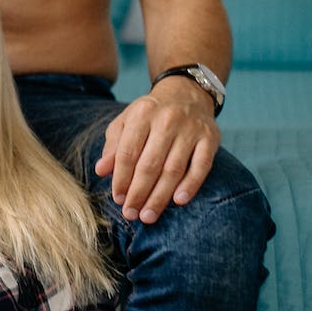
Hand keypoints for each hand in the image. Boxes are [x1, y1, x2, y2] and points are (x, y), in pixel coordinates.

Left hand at [96, 76, 220, 223]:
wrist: (187, 95)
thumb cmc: (151, 115)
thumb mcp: (127, 122)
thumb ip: (113, 146)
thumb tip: (101, 171)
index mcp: (142, 113)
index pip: (128, 152)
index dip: (121, 179)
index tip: (118, 199)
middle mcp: (167, 119)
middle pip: (150, 164)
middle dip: (139, 193)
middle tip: (131, 214)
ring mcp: (191, 128)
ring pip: (174, 169)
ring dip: (160, 196)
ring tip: (148, 215)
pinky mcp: (210, 137)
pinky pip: (201, 166)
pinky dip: (191, 185)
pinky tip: (179, 201)